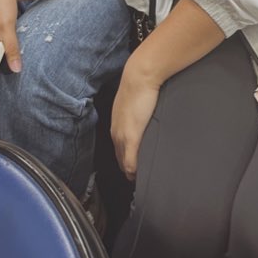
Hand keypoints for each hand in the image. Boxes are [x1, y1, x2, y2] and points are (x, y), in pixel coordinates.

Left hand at [111, 64, 160, 180]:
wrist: (139, 77)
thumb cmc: (138, 87)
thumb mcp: (133, 104)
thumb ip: (134, 115)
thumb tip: (141, 121)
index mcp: (116, 124)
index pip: (117, 149)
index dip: (124, 160)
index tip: (132, 168)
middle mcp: (116, 132)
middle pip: (119, 158)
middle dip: (127, 169)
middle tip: (136, 179)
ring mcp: (122, 135)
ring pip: (123, 162)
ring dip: (130, 172)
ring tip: (139, 180)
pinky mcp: (132, 137)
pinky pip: (130, 161)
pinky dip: (134, 170)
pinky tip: (138, 176)